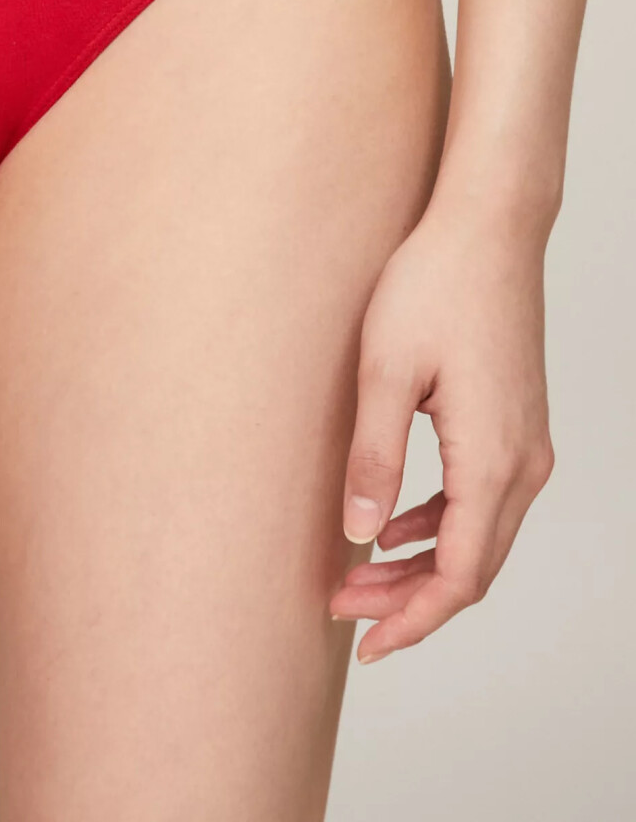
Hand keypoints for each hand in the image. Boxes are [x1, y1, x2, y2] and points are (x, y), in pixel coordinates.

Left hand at [329, 204, 554, 661]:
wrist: (488, 227)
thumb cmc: (433, 284)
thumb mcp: (384, 370)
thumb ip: (373, 458)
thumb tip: (361, 536)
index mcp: (491, 459)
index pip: (458, 576)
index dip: (410, 618)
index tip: (362, 641)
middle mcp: (523, 462)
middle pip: (472, 567)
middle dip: (409, 600)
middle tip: (342, 610)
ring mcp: (526, 443)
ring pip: (479, 536)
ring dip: (422, 563)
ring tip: (357, 577)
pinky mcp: (515, 423)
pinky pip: (482, 499)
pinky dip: (439, 524)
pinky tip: (394, 525)